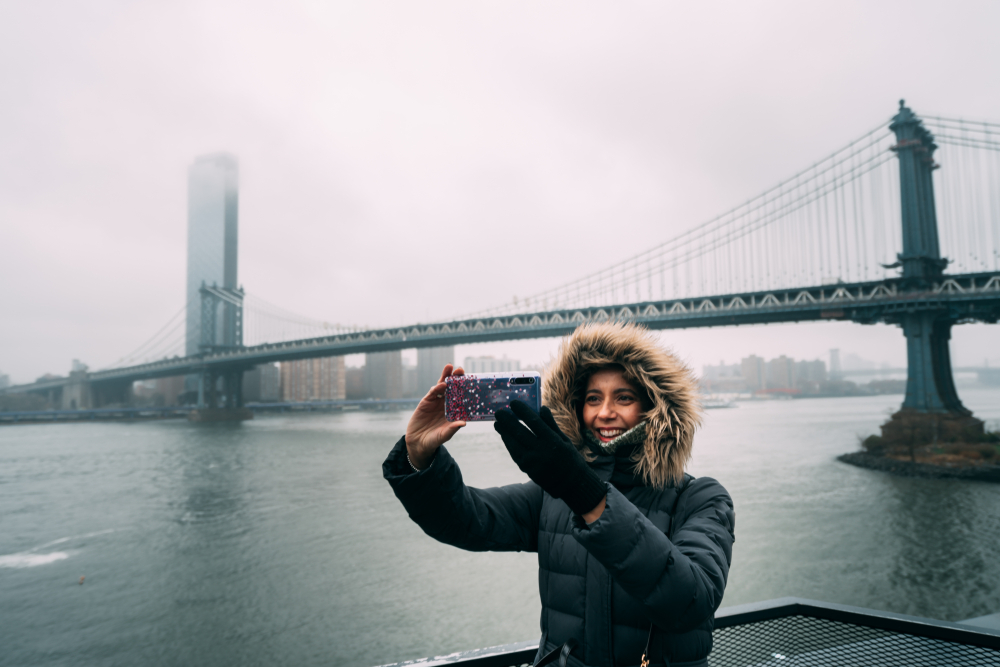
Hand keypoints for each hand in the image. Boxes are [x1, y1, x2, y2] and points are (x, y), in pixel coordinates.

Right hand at [405, 364, 466, 469]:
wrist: (418, 442)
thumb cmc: (435, 440)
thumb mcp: (445, 435)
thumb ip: (452, 429)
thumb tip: (463, 423)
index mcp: (454, 410)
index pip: (462, 397)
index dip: (466, 388)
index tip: (472, 381)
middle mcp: (447, 404)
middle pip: (453, 388)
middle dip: (456, 378)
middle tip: (460, 370)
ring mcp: (436, 402)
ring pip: (442, 387)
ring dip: (446, 377)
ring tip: (450, 368)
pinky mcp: (426, 401)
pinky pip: (432, 393)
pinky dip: (436, 388)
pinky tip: (441, 384)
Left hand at [494, 400, 606, 516]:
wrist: (571, 483)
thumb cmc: (569, 458)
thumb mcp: (564, 439)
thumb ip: (551, 425)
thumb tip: (542, 408)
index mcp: (552, 440)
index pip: (534, 421)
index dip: (522, 411)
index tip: (513, 403)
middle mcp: (541, 450)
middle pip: (520, 432)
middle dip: (507, 421)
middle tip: (498, 412)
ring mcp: (533, 461)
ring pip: (514, 443)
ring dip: (504, 432)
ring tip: (497, 423)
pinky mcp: (527, 469)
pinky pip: (514, 454)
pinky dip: (508, 444)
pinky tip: (505, 436)